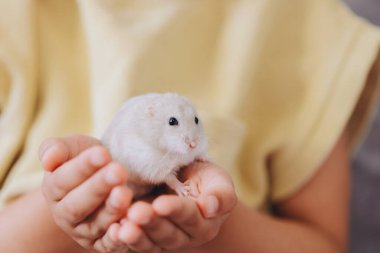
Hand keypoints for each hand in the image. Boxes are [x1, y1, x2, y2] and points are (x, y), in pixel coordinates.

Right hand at [39, 134, 131, 252]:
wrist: (111, 175)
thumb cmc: (91, 159)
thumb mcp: (74, 147)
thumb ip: (57, 149)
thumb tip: (48, 160)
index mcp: (53, 189)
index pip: (63, 179)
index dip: (83, 167)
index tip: (103, 153)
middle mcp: (65, 215)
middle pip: (77, 205)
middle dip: (98, 188)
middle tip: (117, 172)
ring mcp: (83, 231)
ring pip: (95, 224)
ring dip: (111, 210)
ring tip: (125, 193)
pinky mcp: (102, 243)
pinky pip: (109, 245)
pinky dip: (117, 238)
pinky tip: (129, 225)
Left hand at [117, 161, 236, 252]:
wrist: (187, 181)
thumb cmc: (204, 178)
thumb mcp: (218, 181)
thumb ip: (221, 195)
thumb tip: (211, 206)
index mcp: (205, 222)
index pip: (190, 216)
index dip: (175, 211)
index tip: (160, 204)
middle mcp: (186, 236)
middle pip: (168, 233)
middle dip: (151, 224)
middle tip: (136, 213)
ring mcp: (165, 240)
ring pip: (151, 242)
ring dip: (137, 235)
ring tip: (122, 227)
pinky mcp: (148, 238)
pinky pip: (138, 242)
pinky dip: (124, 238)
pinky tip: (114, 230)